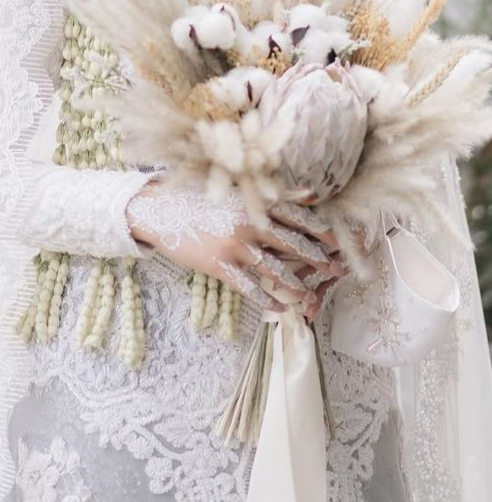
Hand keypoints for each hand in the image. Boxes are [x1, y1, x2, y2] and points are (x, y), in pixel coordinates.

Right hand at [127, 181, 344, 313]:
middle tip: (337, 270)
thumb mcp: (237, 192)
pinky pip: (248, 287)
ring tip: (311, 297)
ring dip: (296, 285)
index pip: (298, 217)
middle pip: (293, 244)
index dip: (322, 230)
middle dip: (318, 259)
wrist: (160, 210)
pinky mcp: (219, 265)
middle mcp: (249, 224)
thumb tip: (311, 193)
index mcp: (254, 204)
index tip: (342, 241)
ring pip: (275, 270)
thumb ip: (273, 195)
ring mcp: (235, 246)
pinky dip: (265, 299)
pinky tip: (278, 309)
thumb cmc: (200, 199)